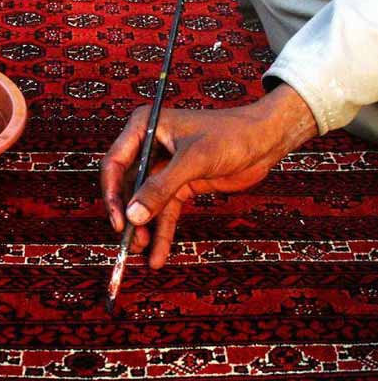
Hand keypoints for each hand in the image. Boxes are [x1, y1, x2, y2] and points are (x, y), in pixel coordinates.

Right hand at [100, 84, 317, 268]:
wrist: (267, 139)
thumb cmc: (232, 135)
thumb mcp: (194, 160)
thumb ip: (161, 188)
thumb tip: (132, 216)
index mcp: (144, 127)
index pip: (115, 164)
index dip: (112, 194)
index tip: (119, 221)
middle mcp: (149, 145)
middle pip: (127, 187)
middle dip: (129, 216)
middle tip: (131, 242)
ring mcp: (163, 166)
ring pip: (145, 203)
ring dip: (145, 228)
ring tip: (144, 252)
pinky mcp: (179, 183)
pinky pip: (165, 210)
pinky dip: (162, 231)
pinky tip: (158, 253)